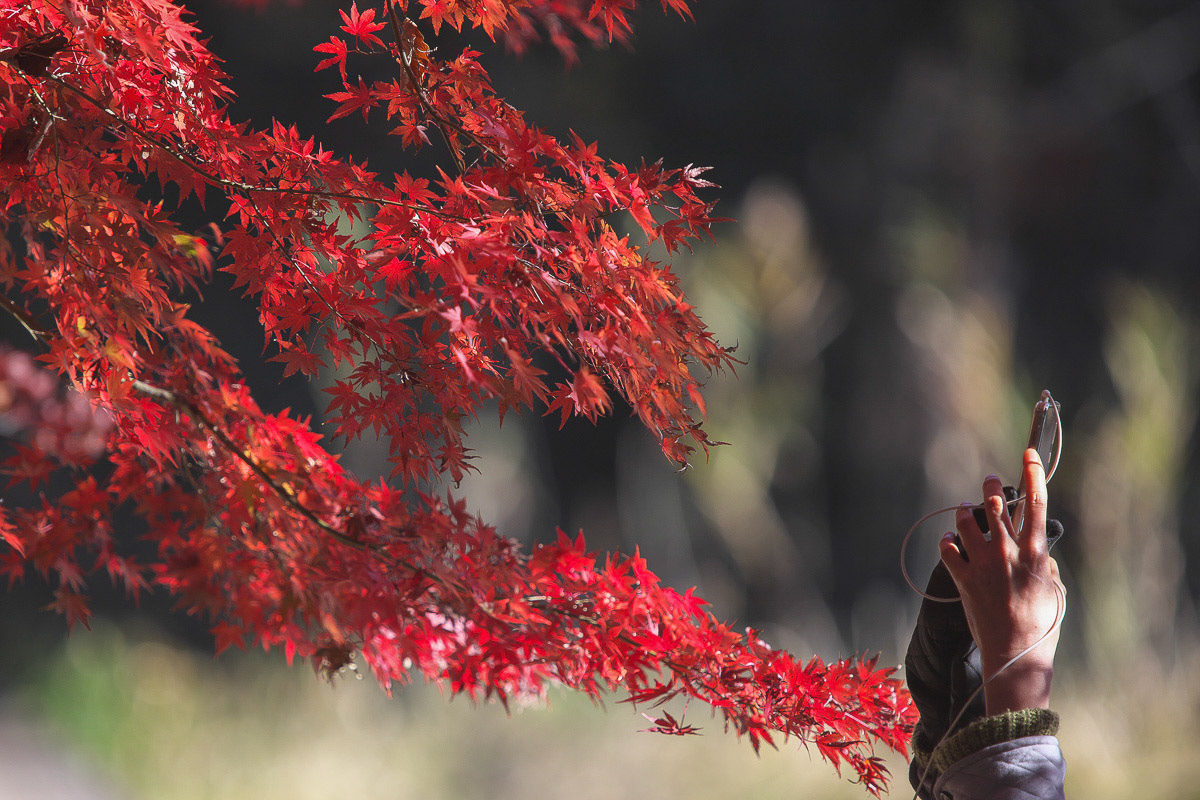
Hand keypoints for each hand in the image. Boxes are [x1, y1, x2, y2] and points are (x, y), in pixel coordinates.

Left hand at [938, 448, 1065, 714]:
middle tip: (988, 482)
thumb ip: (1045, 563)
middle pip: (994, 505)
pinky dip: (946, 542)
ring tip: (965, 511)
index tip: (1027, 454)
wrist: (1016, 653)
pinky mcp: (962, 579)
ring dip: (964, 513)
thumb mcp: (1055, 589)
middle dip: (990, 488)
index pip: (1035, 503)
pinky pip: (947, 550)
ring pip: (965, 522)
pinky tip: (948, 541)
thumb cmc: (1042, 623)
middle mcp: (1007, 552)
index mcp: (1035, 552)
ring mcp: (982, 564)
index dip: (1031, 474)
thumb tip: (1039, 548)